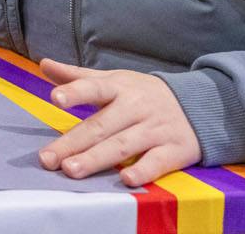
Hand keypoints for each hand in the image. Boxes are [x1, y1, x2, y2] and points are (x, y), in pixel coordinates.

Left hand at [37, 60, 201, 185]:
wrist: (200, 105)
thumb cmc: (144, 94)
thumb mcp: (114, 80)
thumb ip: (78, 77)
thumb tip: (44, 64)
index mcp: (119, 87)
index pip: (94, 87)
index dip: (75, 92)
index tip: (55, 98)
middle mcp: (135, 107)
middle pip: (101, 126)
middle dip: (74, 142)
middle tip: (48, 159)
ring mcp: (155, 129)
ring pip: (123, 145)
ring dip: (97, 159)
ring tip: (72, 170)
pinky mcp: (175, 150)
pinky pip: (157, 162)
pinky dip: (143, 170)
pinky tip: (125, 180)